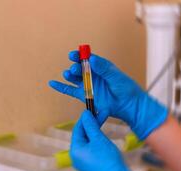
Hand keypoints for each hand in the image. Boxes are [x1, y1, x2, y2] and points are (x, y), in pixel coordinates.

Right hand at [49, 51, 167, 139]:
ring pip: (74, 78)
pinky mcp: (85, 96)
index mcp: (100, 67)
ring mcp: (88, 85)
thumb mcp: (116, 76)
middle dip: (75, 67)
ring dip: (69, 75)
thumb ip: (104, 68)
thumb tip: (92, 59)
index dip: (80, 55)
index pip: (88, 58)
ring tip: (68, 74)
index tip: (73, 54)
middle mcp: (93, 75)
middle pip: (79, 68)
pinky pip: (70, 91)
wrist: (128, 105)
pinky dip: (61, 87)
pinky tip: (52, 83)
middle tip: (75, 69)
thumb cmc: (126, 88)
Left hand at [70, 110, 146, 170]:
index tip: (92, 109)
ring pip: (88, 141)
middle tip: (101, 113)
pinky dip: (97, 140)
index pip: (78, 129)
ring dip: (95, 131)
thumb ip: (91, 126)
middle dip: (92, 124)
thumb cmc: (108, 160)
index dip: (85, 118)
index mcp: (75, 150)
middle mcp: (76, 156)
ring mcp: (83, 161)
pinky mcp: (91, 164)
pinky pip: (91, 149)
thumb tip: (85, 114)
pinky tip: (103, 135)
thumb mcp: (99, 139)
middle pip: (83, 135)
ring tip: (103, 121)